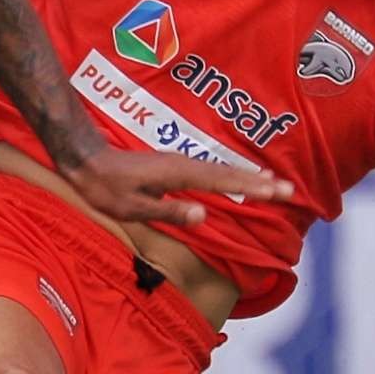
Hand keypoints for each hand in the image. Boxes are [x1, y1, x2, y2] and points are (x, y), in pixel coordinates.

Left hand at [55, 146, 290, 229]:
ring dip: (249, 176)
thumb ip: (168, 211)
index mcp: (177, 173)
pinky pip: (210, 169)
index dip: (250, 187)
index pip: (222, 181)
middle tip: (289, 190)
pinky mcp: (174, 165)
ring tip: (275, 183)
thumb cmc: (105, 187)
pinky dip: (230, 174)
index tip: (276, 191)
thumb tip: (203, 215)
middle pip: (228, 173)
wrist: (85, 159)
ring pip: (221, 169)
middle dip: (260, 181)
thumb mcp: (132, 207)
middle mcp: (183, 163)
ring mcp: (179, 161)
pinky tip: (237, 178)